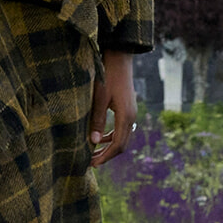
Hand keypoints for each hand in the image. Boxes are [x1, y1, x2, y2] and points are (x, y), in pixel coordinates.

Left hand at [87, 51, 137, 167]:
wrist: (119, 59)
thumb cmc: (107, 76)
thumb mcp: (99, 98)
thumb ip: (97, 120)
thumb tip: (94, 141)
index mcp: (126, 117)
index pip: (118, 145)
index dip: (105, 156)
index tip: (92, 164)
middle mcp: (131, 117)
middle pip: (122, 144)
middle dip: (107, 155)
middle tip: (91, 162)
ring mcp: (131, 113)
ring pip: (122, 137)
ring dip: (108, 146)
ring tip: (93, 153)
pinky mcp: (128, 109)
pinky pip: (121, 129)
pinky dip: (111, 136)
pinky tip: (99, 137)